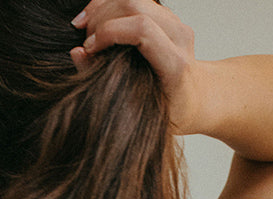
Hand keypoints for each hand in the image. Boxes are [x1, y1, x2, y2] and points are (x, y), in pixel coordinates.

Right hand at [71, 0, 199, 133]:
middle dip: (101, 18)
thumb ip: (104, 83)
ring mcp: (173, 22)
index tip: (89, 49)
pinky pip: (134, 0)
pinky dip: (109, 6)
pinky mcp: (164, 16)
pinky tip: (94, 21)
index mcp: (175, 63)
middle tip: (86, 42)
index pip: (142, 29)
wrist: (194, 100)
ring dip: (102, 8)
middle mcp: (178, 37)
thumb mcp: (138, 112)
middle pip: (134, 5)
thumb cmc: (168, 112)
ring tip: (84, 27)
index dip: (109, 32)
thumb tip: (77, 53)